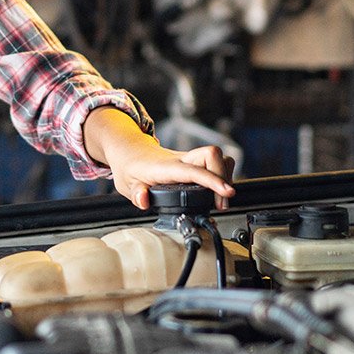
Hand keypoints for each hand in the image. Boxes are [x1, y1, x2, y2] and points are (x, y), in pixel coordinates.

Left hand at [83, 108, 234, 210]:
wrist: (130, 151)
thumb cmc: (131, 168)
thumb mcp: (127, 185)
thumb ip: (136, 194)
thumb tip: (143, 200)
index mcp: (167, 167)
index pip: (194, 170)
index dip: (212, 180)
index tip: (226, 192)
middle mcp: (182, 160)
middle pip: (212, 155)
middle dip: (224, 177)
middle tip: (222, 202)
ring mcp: (190, 159)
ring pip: (217, 157)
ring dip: (225, 176)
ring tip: (221, 197)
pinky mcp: (194, 162)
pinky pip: (216, 162)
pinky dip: (222, 175)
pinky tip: (218, 190)